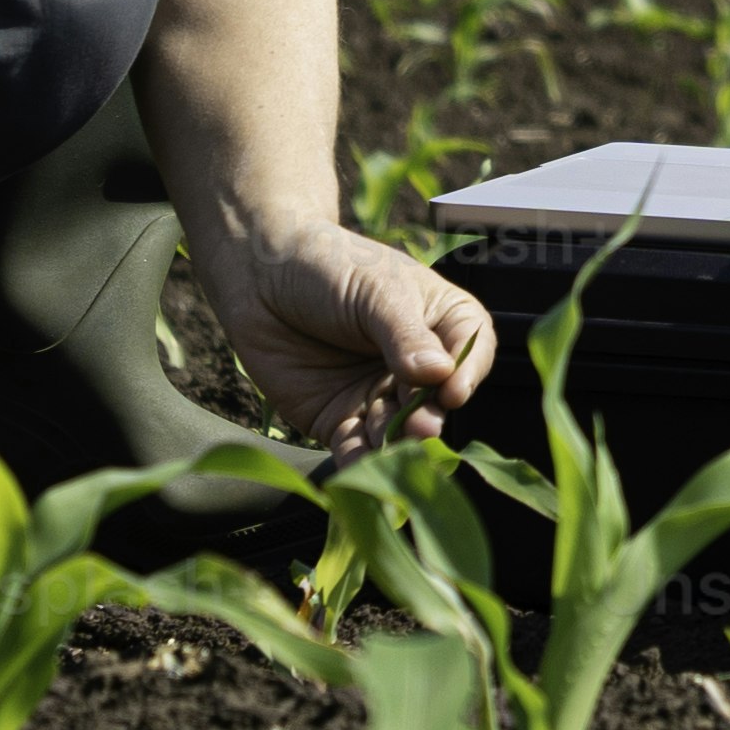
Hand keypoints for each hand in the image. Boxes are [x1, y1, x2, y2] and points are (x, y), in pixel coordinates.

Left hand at [191, 210, 496, 454]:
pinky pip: (356, 447)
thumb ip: (405, 334)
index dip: (467, 375)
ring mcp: (379, 395)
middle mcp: (416, 366)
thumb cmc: (327, 264)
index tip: (452, 390)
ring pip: (398, 430)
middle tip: (422, 427)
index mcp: (440, 322)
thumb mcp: (375, 290)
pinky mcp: (339, 418)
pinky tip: (360, 466)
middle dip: (429, 416)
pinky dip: (360, 461)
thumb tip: (440, 374)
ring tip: (387, 444)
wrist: (258, 272)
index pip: (471, 352)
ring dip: (396, 442)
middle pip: (436, 401)